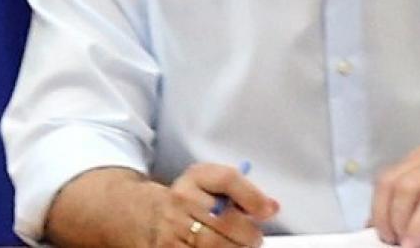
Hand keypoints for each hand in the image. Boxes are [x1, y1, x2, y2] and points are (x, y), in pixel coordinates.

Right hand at [149, 163, 279, 247]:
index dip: (252, 196)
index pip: (227, 179)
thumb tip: (272, 207)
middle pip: (226, 219)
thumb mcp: (210, 184)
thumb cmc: (190, 200)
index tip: (268, 211)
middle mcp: (182, 199)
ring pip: (214, 244)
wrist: (148, 215)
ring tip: (240, 247)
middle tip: (254, 239)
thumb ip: (242, 191)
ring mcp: (173, 227)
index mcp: (196, 177)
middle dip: (248, 234)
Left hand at [370, 145, 419, 247]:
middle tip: (389, 240)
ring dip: (398, 221)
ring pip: (406, 189)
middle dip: (383, 215)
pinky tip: (415, 240)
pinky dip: (418, 224)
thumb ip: (415, 208)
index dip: (376, 208)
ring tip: (402, 243)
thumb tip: (387, 227)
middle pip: (390, 183)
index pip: (387, 180)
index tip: (375, 232)